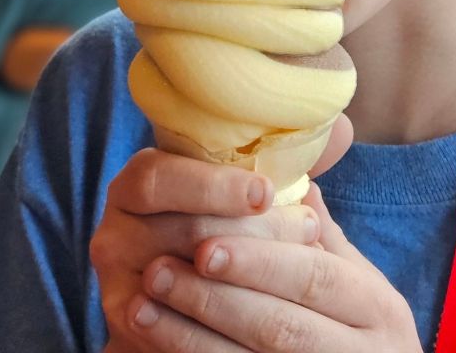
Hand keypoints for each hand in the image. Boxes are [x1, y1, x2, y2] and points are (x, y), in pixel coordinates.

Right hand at [94, 147, 321, 351]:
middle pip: (180, 230)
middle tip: (305, 231)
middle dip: (251, 232)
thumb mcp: (242, 186)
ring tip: (300, 267)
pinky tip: (265, 305)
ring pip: (182, 279)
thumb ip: (280, 160)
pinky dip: (218, 318)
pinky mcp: (126, 324)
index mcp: (138, 182)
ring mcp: (117, 281)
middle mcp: (115, 229)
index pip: (161, 178)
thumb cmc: (224, 221)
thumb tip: (340, 130)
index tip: (266, 193)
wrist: (183, 291)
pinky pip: (171, 325)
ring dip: (247, 275)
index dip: (214, 185)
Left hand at [124, 182, 422, 351]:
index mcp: (376, 306)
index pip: (314, 276)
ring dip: (189, 337)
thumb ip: (323, 234)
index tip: (205, 246)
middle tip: (157, 270)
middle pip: (280, 326)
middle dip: (214, 298)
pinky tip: (153, 343)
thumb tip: (294, 176)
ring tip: (141, 304)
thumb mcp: (357, 278)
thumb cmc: (362, 325)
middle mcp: (360, 351)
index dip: (259, 261)